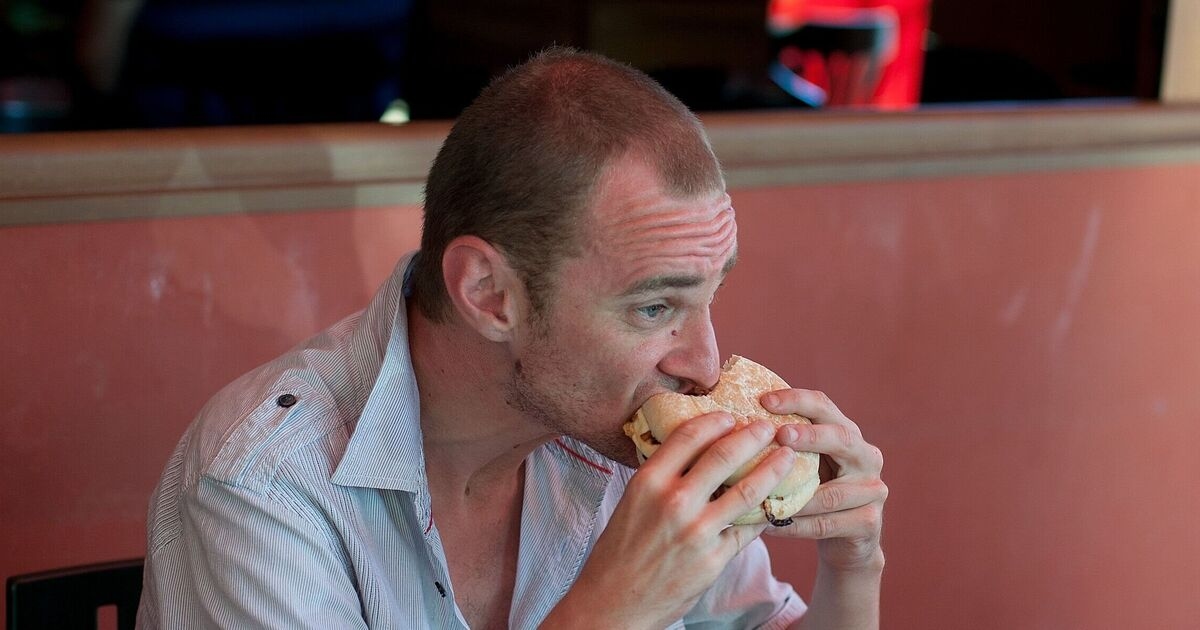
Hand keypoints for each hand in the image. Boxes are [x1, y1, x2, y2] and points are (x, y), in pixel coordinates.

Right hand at [544, 411, 796, 628]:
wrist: (613, 603)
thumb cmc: (619, 552)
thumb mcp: (631, 503)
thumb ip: (661, 479)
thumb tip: (694, 455)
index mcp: (649, 481)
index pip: (689, 436)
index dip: (715, 420)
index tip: (731, 416)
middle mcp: (674, 501)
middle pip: (724, 455)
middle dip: (752, 436)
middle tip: (768, 427)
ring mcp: (697, 531)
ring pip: (747, 491)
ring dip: (772, 469)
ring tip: (786, 456)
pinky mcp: (714, 559)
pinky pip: (747, 529)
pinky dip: (764, 513)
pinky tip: (775, 502)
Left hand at [762, 389, 886, 570]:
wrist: (845, 542)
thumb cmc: (814, 494)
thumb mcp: (804, 464)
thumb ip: (785, 444)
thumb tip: (732, 426)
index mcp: (847, 433)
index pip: (824, 406)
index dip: (797, 400)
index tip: (765, 400)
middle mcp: (867, 456)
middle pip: (841, 438)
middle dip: (810, 436)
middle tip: (780, 434)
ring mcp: (873, 490)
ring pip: (831, 493)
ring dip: (794, 495)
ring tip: (761, 493)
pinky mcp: (868, 522)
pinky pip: (826, 524)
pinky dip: (795, 525)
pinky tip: (770, 524)